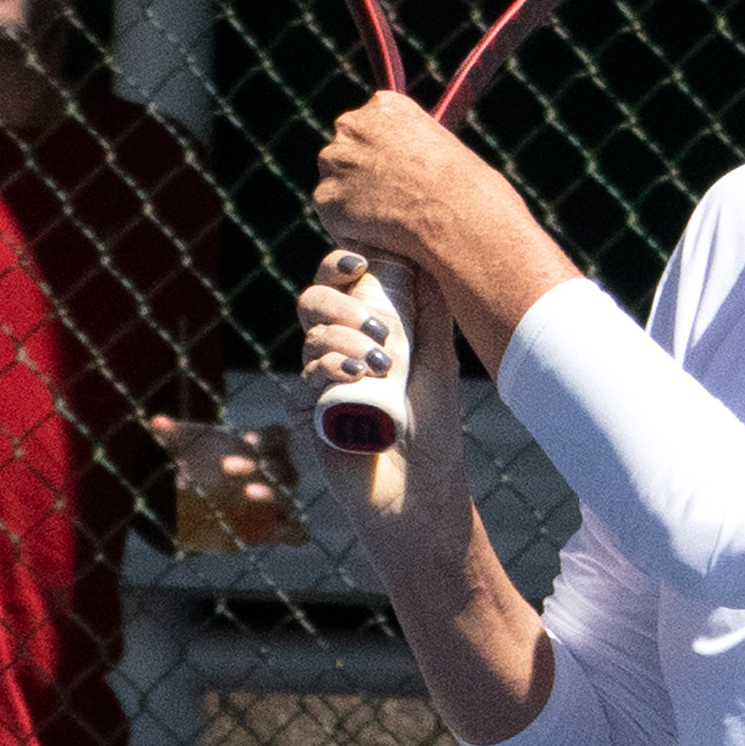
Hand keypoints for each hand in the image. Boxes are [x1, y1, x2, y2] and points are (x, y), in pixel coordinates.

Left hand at [151, 410, 304, 547]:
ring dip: (272, 495)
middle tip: (228, 467)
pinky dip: (294, 532)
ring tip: (248, 492)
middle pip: (281, 467)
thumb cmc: (203, 462)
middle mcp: (274, 474)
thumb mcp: (187, 448)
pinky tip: (282, 530)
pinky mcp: (275, 530)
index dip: (267, 440)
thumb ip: (175, 436)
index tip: (247, 441)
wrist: (203, 500)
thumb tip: (155, 422)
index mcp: (260, 449)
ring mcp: (277, 502)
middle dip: (261, 465)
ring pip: (287, 497)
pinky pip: (296, 532)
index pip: (278, 438)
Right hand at [301, 241, 461, 488]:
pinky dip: (328, 369)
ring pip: (310, 339)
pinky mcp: (306, 416)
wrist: (422, 490)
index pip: (338, 285)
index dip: (338, 265)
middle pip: (312, 303)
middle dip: (339, 304)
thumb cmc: (434, 428)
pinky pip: (305, 379)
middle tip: (378, 329)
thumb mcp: (439, 359)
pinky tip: (354, 373)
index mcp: (360, 331)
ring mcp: (317, 382)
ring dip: (343, 340)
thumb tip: (426, 255)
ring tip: (379, 363)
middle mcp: (334, 351)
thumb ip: (431, 309)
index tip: (360, 262)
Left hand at [307, 91, 575, 357]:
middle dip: (361, 176)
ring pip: (336, 185)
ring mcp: (336, 161)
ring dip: (354, 204)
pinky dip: (351, 232)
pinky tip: (380, 237)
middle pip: (345, 153)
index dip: (383, 157)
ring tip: (391, 223)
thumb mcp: (443, 148)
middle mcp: (352, 125)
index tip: (399, 178)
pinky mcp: (326, 197)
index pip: (369, 128)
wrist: (456, 216)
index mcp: (384, 105)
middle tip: (391, 204)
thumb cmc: (466, 189)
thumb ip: (413, 148)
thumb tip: (407, 171)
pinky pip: (333, 219)